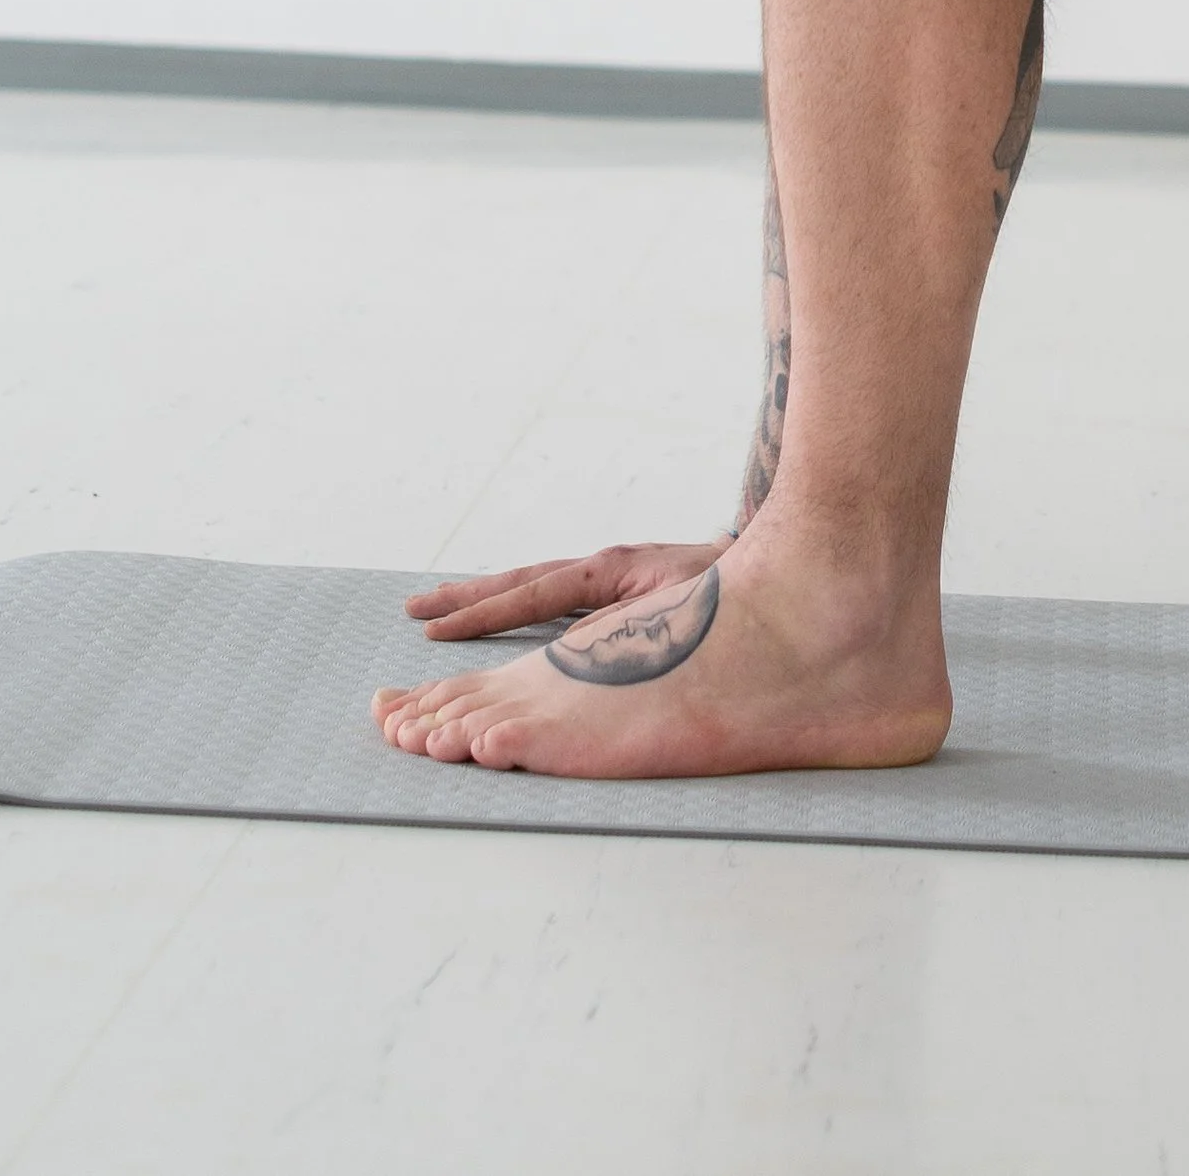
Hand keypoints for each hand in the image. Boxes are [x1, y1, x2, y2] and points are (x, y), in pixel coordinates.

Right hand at [403, 537, 733, 642]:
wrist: (773, 559)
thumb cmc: (736, 582)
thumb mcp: (692, 591)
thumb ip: (654, 609)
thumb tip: (609, 627)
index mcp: (613, 568)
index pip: (536, 590)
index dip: (487, 610)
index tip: (436, 628)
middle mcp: (602, 570)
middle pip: (522, 581)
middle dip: (468, 597)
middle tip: (415, 610)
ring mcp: (606, 579)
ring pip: (532, 587)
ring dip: (484, 600)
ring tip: (435, 612)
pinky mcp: (615, 590)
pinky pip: (552, 599)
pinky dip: (514, 607)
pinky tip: (492, 623)